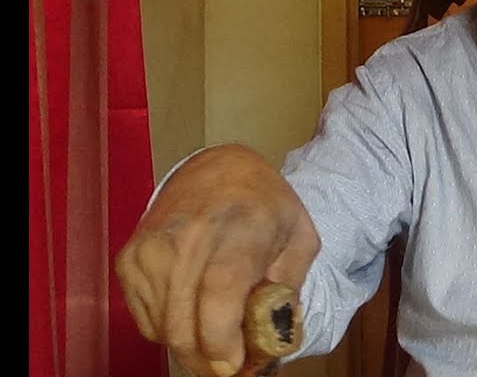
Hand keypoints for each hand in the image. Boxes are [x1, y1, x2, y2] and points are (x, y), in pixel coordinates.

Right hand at [114, 144, 319, 376]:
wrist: (216, 169)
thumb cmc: (265, 206)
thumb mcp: (300, 237)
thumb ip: (290, 288)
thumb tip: (274, 337)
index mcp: (239, 227)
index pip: (218, 294)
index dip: (222, 338)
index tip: (233, 363)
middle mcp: (187, 237)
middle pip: (183, 321)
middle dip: (207, 357)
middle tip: (229, 363)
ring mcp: (151, 248)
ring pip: (162, 326)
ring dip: (190, 345)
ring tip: (217, 335)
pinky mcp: (128, 260)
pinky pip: (145, 318)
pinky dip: (170, 328)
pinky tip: (193, 313)